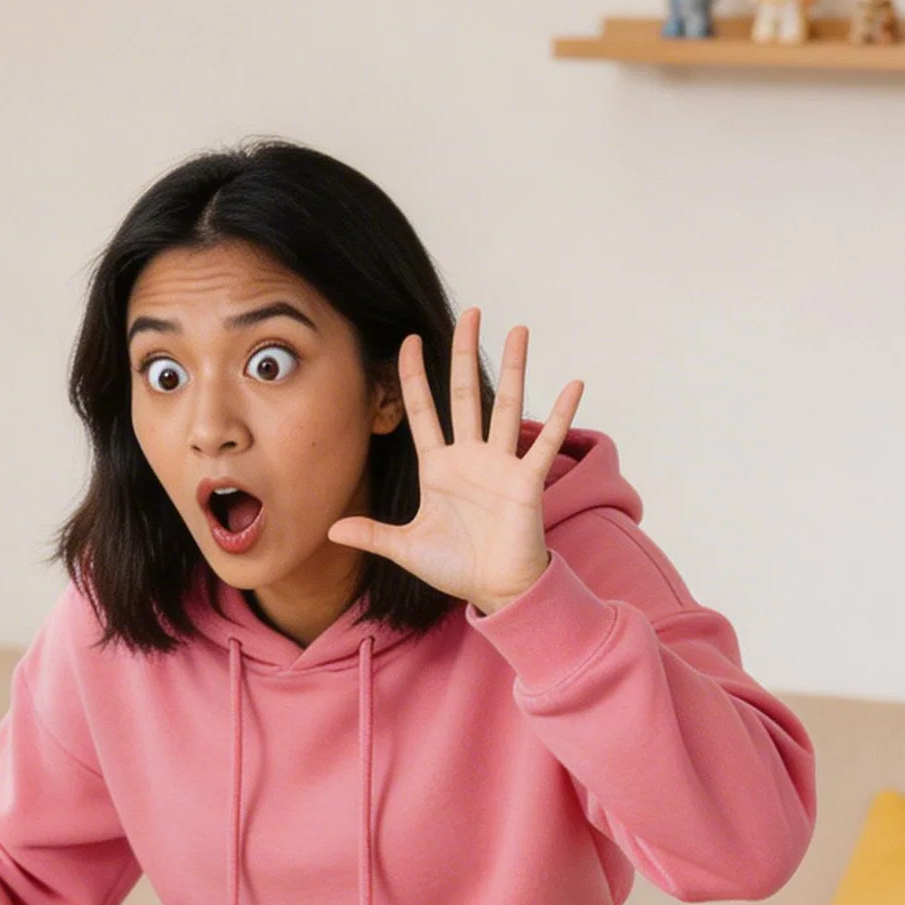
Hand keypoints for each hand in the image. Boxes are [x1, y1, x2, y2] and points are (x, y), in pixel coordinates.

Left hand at [327, 315, 582, 612]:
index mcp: (437, 467)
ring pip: (506, 406)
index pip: (422, 411)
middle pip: (465, 394)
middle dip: (465, 353)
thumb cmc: (455, 568)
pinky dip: (560, 415)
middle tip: (470, 313)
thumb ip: (372, 534)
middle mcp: (469, 457)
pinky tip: (574, 384)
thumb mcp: (406, 548)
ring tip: (518, 330)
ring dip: (515, 369)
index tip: (409, 340)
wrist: (495, 590)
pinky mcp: (526, 481)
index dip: (414, 376)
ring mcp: (500, 465)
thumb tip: (330, 530)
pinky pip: (544, 443)